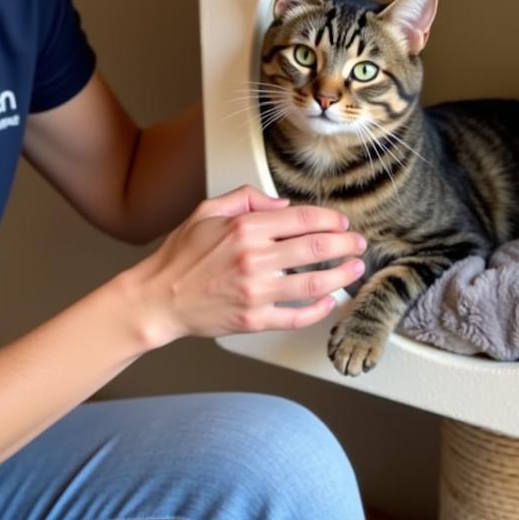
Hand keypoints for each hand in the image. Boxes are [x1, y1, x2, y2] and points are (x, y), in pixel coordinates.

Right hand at [126, 185, 366, 346]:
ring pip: (313, 283)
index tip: (341, 223)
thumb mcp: (206, 211)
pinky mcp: (254, 319)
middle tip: (359, 244)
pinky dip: (318, 310)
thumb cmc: (180, 256)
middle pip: (315, 249)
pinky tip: (329, 302)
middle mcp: (253, 258)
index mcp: (244, 228)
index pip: (301, 219)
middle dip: (345, 245)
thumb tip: (282, 204)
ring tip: (355, 270)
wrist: (159, 297)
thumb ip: (245, 200)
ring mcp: (255, 292)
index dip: (328, 220)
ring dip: (341, 276)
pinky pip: (295, 316)